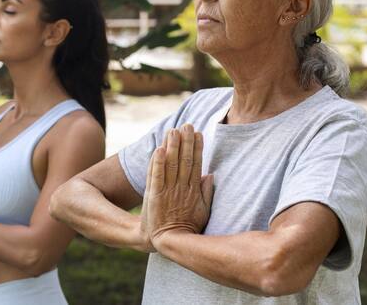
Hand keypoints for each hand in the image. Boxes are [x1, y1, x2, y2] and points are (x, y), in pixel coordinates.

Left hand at [142, 124, 213, 246]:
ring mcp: (168, 191)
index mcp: (193, 191)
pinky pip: (156, 176)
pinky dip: (157, 163)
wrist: (167, 241)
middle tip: (186, 125)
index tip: (197, 133)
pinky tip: (159, 149)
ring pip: (171, 165)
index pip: (196, 164)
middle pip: (185, 161)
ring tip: (173, 130)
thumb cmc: (186, 226)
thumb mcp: (203, 211)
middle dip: (186, 142)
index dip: (197, 148)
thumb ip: (206, 192)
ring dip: (172, 147)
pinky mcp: (155, 195)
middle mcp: (181, 189)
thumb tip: (211, 175)